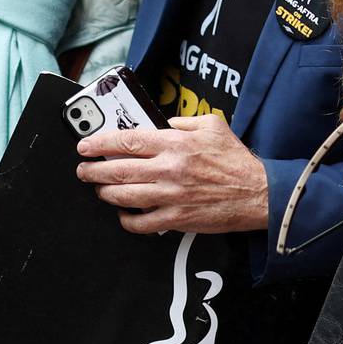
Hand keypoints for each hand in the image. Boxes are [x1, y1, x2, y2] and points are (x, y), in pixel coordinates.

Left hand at [75, 116, 269, 234]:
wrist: (259, 193)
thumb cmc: (237, 162)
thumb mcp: (213, 126)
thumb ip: (185, 121)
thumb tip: (167, 123)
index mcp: (176, 144)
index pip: (126, 140)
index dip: (99, 143)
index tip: (86, 146)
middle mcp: (169, 169)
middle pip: (117, 170)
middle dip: (92, 171)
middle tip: (84, 170)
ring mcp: (171, 196)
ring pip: (124, 196)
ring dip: (105, 193)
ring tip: (99, 190)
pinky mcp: (177, 218)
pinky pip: (141, 223)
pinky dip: (127, 220)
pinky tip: (124, 214)